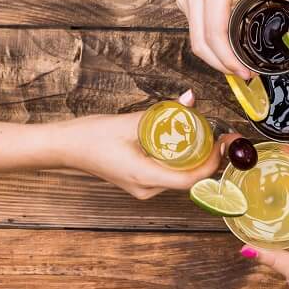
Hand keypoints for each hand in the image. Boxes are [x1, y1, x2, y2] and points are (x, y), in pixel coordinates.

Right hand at [53, 90, 226, 198]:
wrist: (66, 147)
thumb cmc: (92, 136)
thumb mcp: (130, 121)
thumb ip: (163, 112)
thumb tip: (190, 99)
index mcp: (146, 177)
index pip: (191, 178)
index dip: (212, 162)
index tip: (222, 143)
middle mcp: (147, 189)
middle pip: (188, 178)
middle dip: (207, 158)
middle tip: (219, 136)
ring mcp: (142, 188)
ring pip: (178, 177)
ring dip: (194, 159)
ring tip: (204, 137)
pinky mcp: (139, 183)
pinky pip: (167, 175)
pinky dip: (179, 160)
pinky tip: (183, 143)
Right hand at [178, 0, 288, 76]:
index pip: (216, 36)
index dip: (230, 60)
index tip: (247, 73)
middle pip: (200, 45)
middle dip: (222, 66)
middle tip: (244, 76)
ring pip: (195, 39)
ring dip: (214, 57)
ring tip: (237, 67)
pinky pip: (194, 29)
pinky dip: (209, 43)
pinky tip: (227, 48)